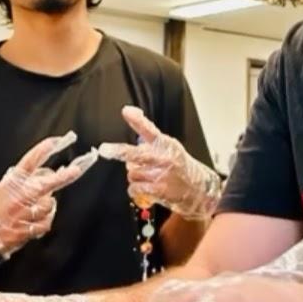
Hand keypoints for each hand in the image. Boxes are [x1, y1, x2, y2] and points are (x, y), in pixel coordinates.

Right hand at [0, 132, 97, 260]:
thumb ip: (19, 182)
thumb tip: (42, 176)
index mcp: (9, 184)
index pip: (28, 162)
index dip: (43, 150)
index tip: (56, 141)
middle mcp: (16, 198)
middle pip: (44, 184)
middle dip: (62, 177)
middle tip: (76, 170)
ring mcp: (20, 215)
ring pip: (48, 205)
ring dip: (47, 204)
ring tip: (37, 206)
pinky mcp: (22, 231)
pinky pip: (44, 224)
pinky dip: (44, 221)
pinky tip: (37, 221)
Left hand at [98, 106, 221, 219]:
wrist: (198, 189)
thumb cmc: (180, 167)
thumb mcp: (170, 148)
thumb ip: (151, 141)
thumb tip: (134, 135)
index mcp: (165, 144)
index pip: (150, 129)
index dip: (137, 120)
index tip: (126, 111)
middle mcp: (163, 158)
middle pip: (136, 154)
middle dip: (118, 151)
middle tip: (104, 149)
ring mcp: (161, 174)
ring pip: (132, 173)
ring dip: (133, 175)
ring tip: (144, 177)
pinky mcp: (159, 190)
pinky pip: (135, 188)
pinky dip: (135, 189)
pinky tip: (142, 188)